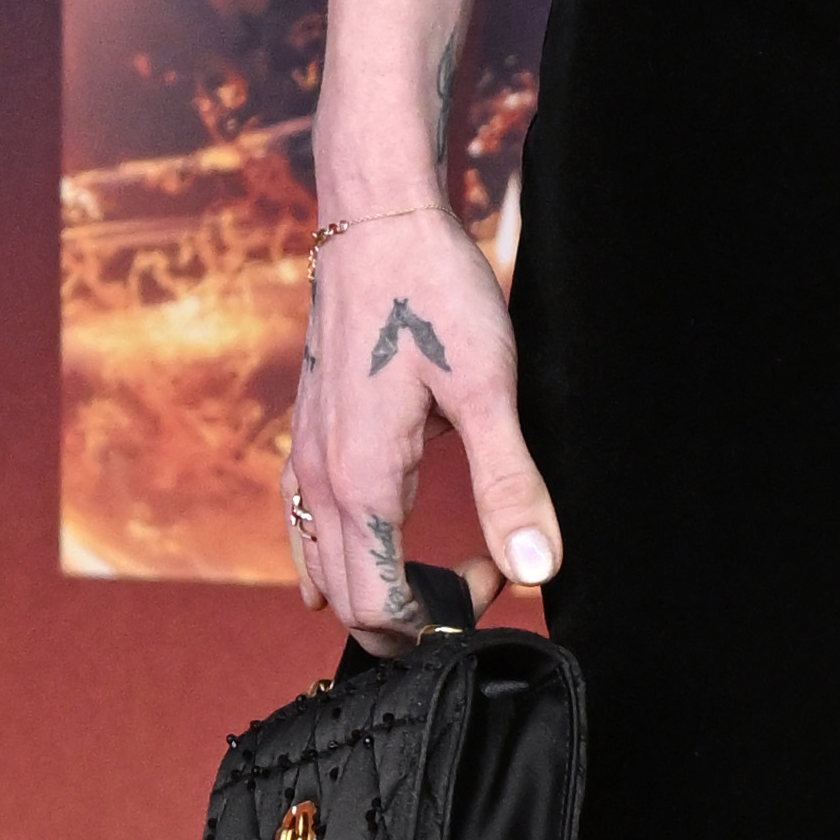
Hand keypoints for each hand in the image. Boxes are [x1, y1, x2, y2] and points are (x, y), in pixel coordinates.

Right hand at [289, 195, 560, 652]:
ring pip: (325, 569)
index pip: (386, 605)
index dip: (447, 616)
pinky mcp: (308, 436)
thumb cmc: (434, 294)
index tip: (502, 575)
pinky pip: (303, 527)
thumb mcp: (488, 389)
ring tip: (441, 569)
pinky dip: (334, 562)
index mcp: (362, 482)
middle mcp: (321, 482)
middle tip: (485, 575)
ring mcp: (306, 459)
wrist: (374, 221)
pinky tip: (351, 564)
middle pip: (351, 604)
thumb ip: (510, 484)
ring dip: (378, 591)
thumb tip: (535, 568)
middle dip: (416, 617)